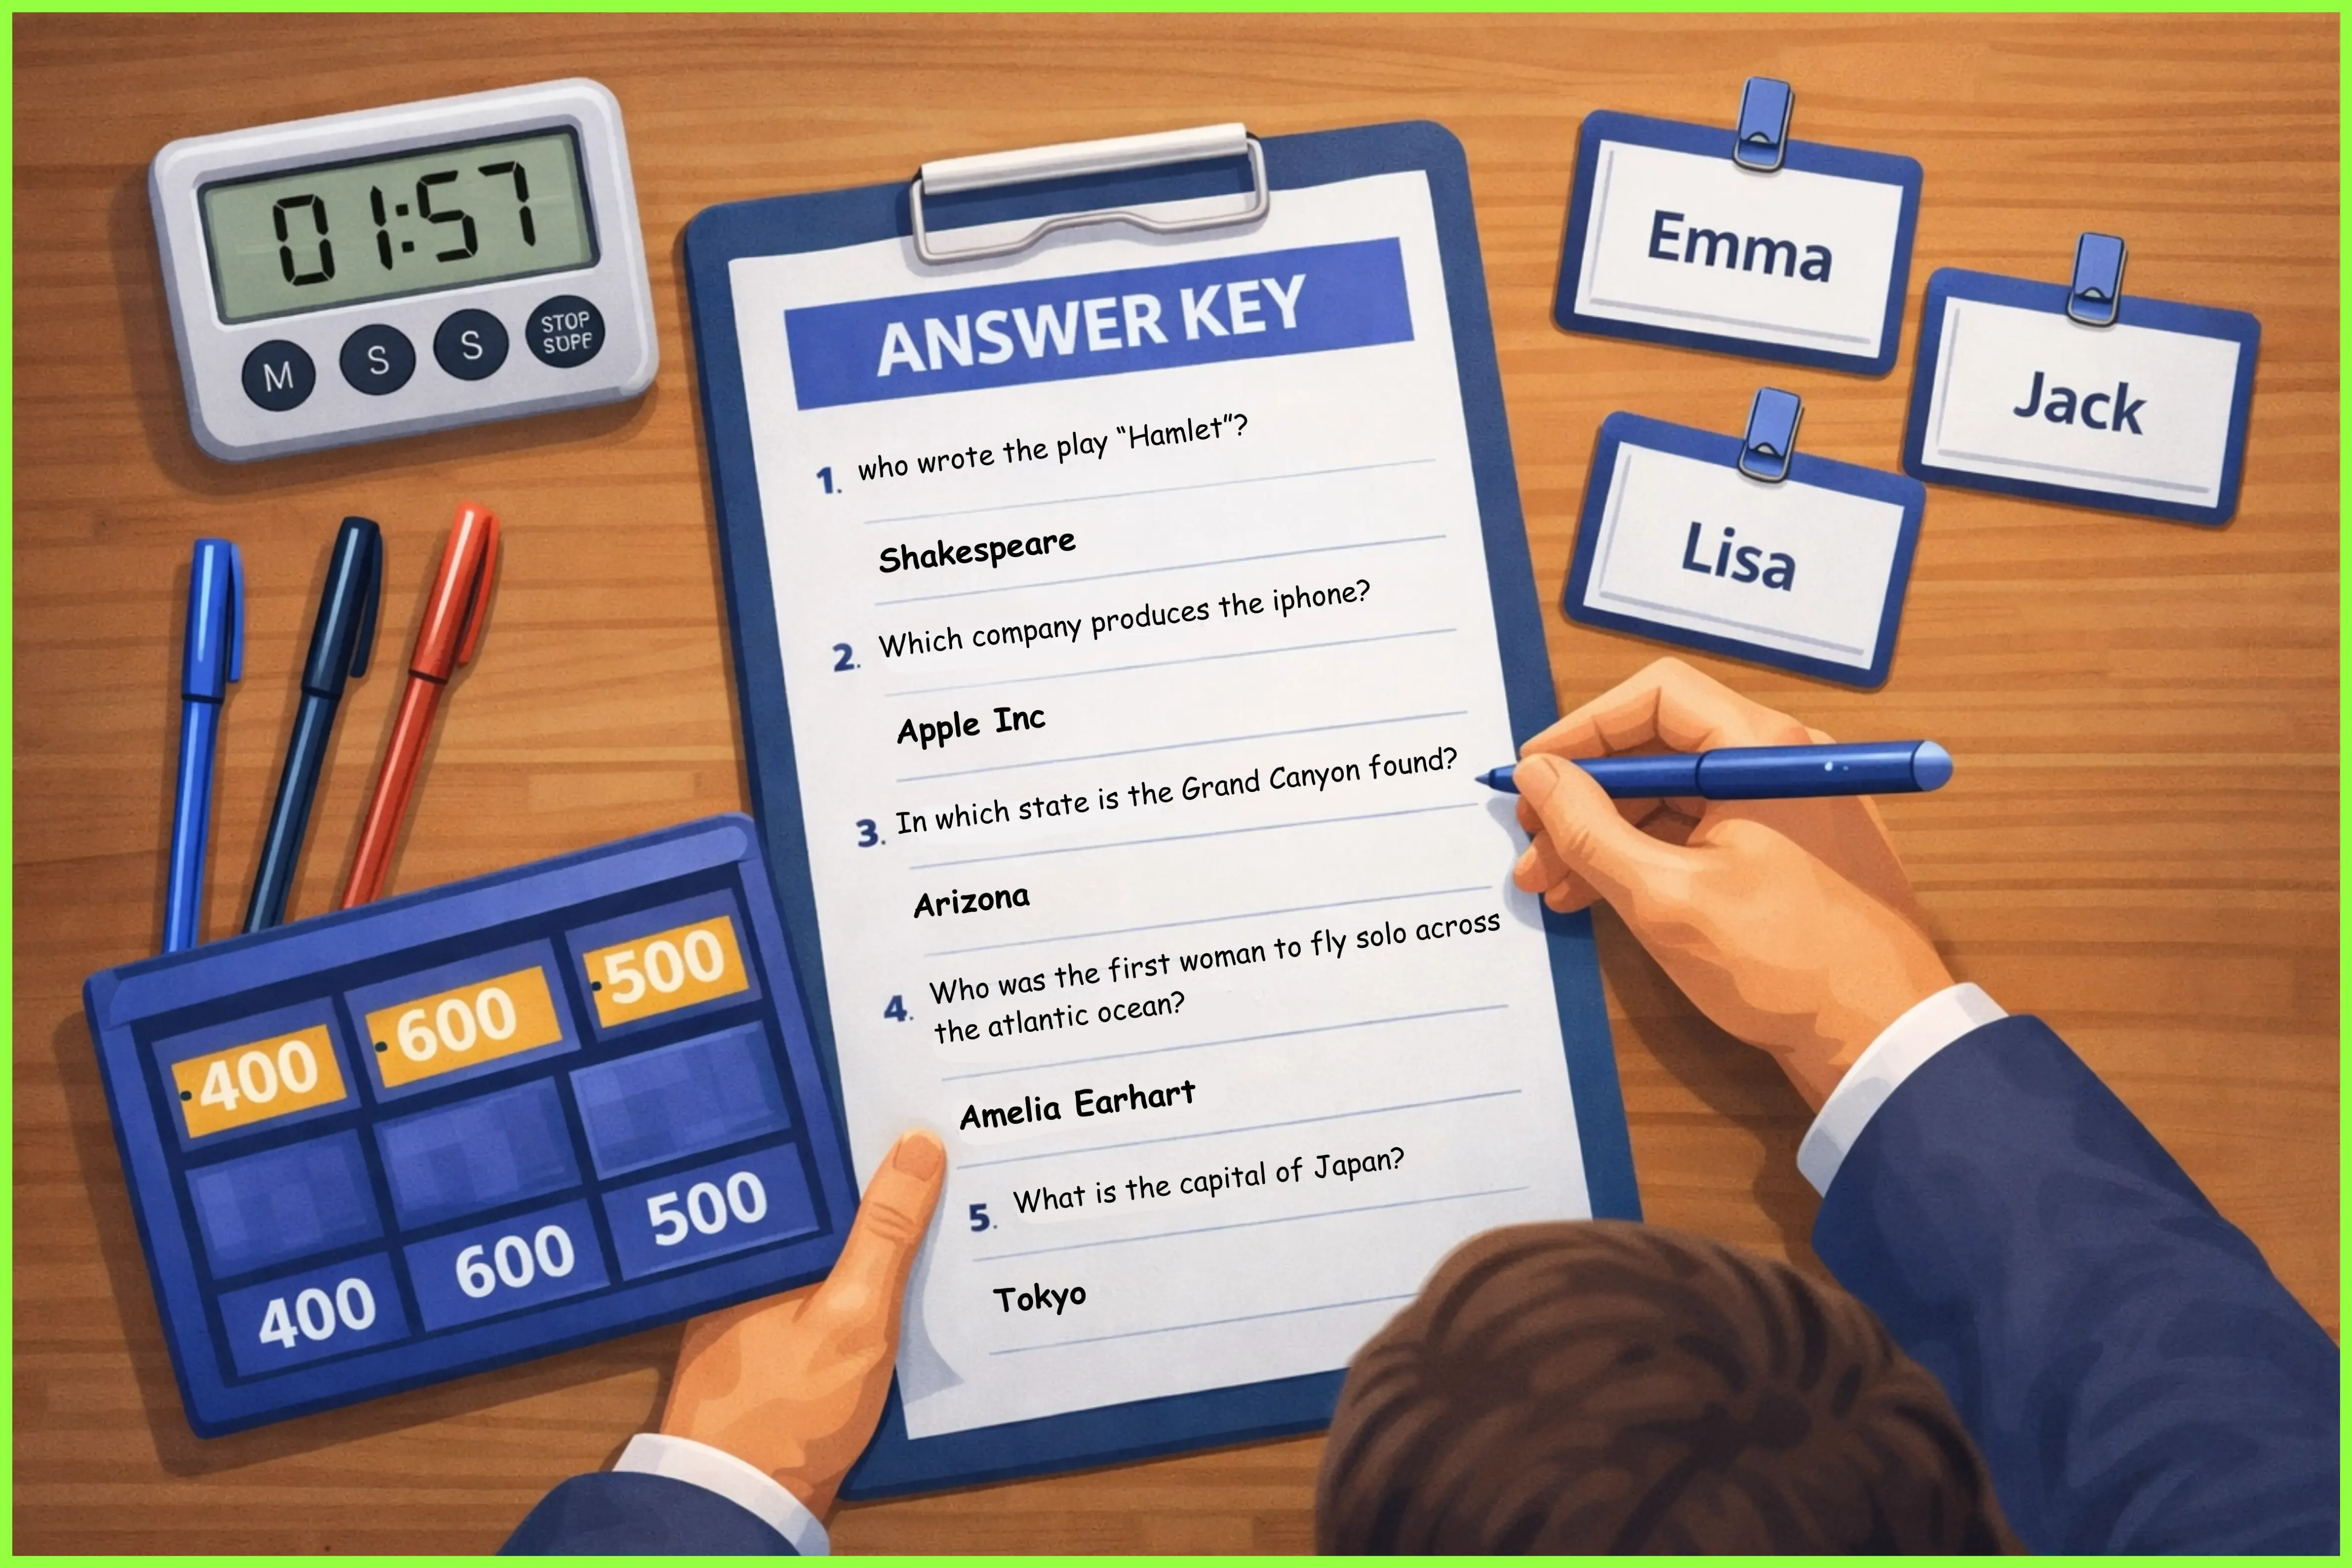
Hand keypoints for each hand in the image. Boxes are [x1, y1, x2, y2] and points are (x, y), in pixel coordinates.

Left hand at [658, 1129, 946, 1517]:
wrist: (742, 1503)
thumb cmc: (791, 1409)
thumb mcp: (855, 1314)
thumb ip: (886, 1232)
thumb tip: (917, 1143)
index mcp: (759, 1244)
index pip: (817, 1162)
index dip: (869, 1136)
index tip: (921, 1113)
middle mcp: (749, 1264)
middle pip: (823, 1200)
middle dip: (877, 1177)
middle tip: (942, 1144)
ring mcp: (755, 1301)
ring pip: (825, 1242)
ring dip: (872, 1227)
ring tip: (936, 1193)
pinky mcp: (769, 1337)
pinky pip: (821, 1283)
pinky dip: (857, 1272)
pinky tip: (900, 1271)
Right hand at [1511, 659, 1953, 1108]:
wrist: (1884, 1041)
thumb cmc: (1783, 966)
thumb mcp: (1664, 898)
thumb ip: (1590, 830)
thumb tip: (1538, 776)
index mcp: (1764, 749)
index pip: (1657, 697)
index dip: (1583, 729)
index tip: (1532, 775)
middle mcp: (1783, 762)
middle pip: (1663, 749)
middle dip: (1587, 795)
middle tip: (1531, 842)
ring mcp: (1792, 807)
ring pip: (1678, 798)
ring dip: (1610, 834)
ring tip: (1553, 884)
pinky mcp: (1792, 852)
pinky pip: (1706, 831)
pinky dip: (1650, 857)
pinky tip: (1601, 895)